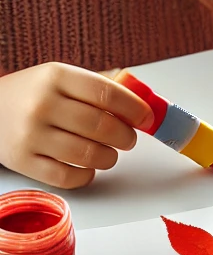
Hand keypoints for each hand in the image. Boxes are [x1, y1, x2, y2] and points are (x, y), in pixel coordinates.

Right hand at [0, 63, 151, 187]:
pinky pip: (70, 177)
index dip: (135, 109)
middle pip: (103, 126)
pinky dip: (87, 175)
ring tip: (108, 153)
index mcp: (55, 76)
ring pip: (90, 154)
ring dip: (109, 157)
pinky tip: (88, 167)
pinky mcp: (23, 161)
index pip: (107, 93)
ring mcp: (31, 134)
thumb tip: (145, 105)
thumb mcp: (60, 79)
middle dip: (126, 137)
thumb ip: (99, 88)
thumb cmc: (34, 96)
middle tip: (128, 139)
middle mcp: (42, 104)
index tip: (146, 119)